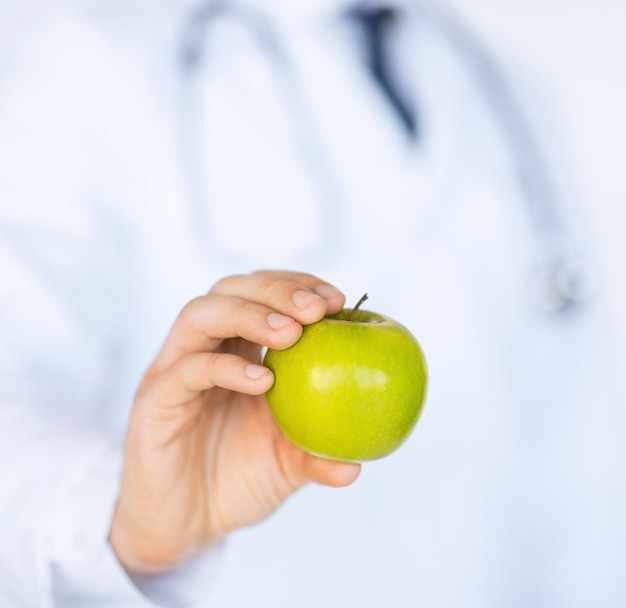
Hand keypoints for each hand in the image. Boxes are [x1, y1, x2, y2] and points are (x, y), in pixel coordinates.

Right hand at [109, 271, 360, 573]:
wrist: (185, 525)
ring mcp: (174, 370)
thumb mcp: (288, 464)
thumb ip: (319, 455)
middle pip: (231, 290)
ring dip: (249, 314)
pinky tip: (262, 381)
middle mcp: (204, 349)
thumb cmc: (237, 481)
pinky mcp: (154, 401)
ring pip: (201, 315)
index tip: (338, 300)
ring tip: (291, 333)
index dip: (299, 286)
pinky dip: (225, 368)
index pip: (263, 294)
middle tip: (316, 309)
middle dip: (277, 290)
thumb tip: (358, 464)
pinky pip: (185, 371)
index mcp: (237, 349)